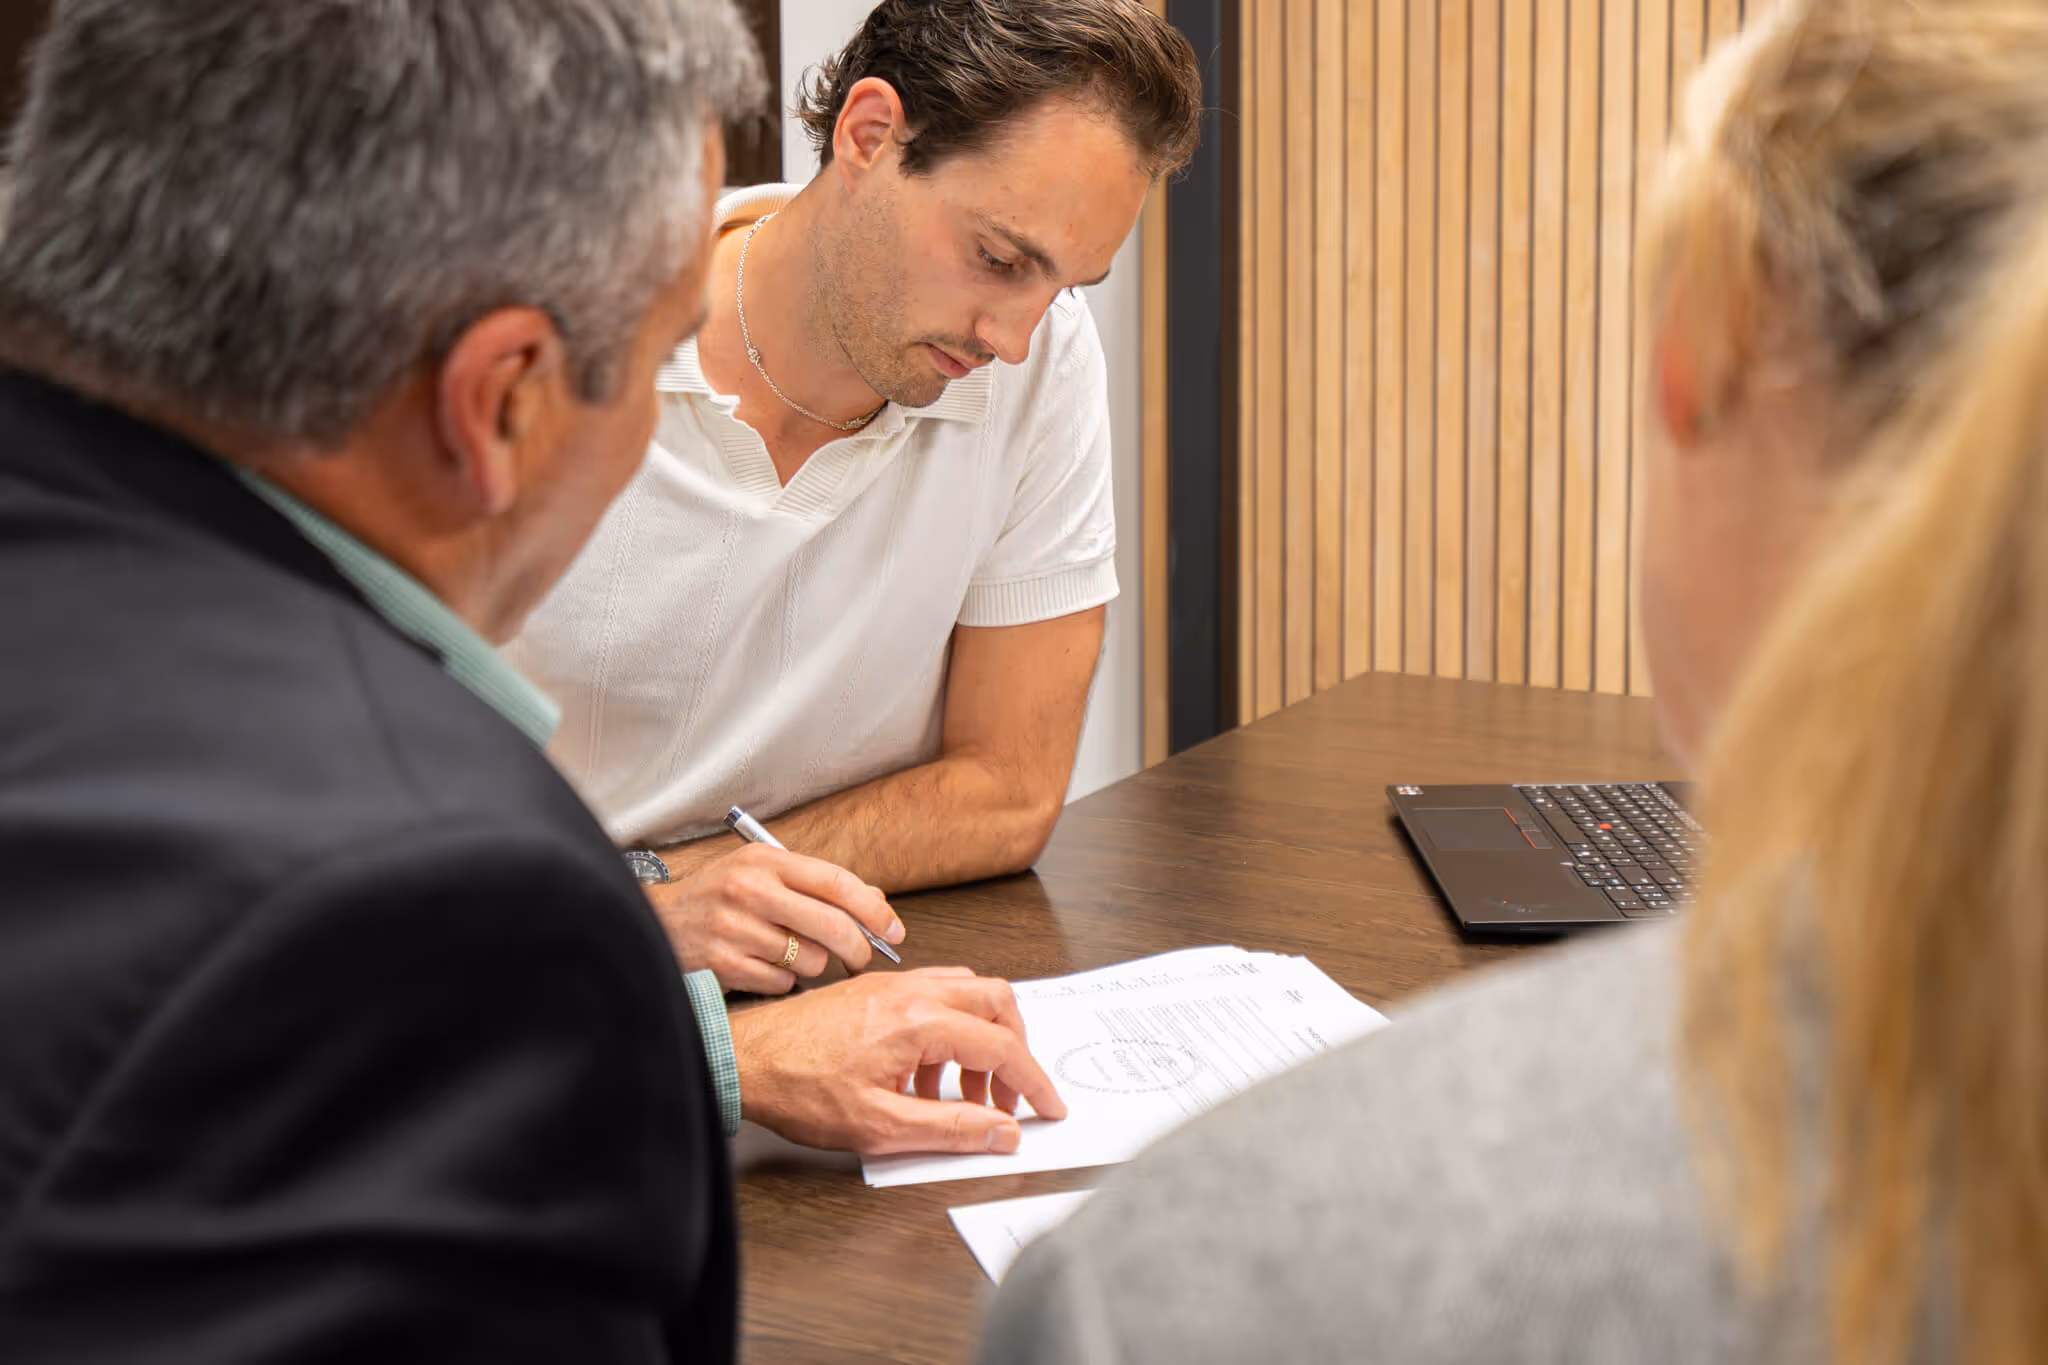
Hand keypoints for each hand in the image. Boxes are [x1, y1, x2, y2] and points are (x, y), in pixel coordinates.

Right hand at [646, 843, 903, 993]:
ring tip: (784, 952)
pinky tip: (759, 965)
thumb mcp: (761, 873)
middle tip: (861, 958)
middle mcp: (751, 891)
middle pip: (832, 926)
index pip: (837, 882)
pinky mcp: (725, 964)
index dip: (873, 909)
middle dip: (858, 949)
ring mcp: (736, 928)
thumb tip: (875, 903)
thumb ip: (814, 884)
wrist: (654, 923)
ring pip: (810, 960)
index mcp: (765, 861)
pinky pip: (782, 982)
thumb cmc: (717, 897)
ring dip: (810, 964)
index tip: (893, 929)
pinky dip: (781, 980)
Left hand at [729, 967, 1068, 1154]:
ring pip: (969, 991)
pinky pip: (937, 993)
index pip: (1000, 1047)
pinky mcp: (877, 988)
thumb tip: (1002, 1131)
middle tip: (1008, 1097)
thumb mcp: (880, 1126)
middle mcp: (912, 991)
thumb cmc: (798, 1087)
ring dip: (982, 1038)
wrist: (744, 1059)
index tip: (1048, 1107)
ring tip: (962, 1092)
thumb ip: (951, 1128)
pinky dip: (952, 1028)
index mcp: (918, 1022)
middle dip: (1015, 1050)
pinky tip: (927, 1074)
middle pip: (997, 1002)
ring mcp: (894, 984)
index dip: (1032, 1082)